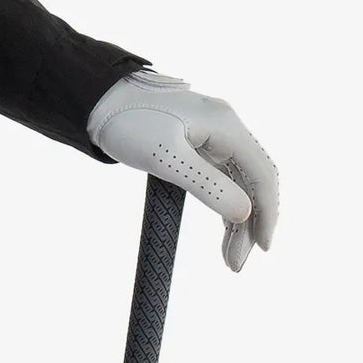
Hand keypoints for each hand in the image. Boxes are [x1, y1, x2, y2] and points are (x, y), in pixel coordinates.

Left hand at [87, 68, 279, 271]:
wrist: (94, 99)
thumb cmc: (127, 123)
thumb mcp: (165, 158)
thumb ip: (207, 186)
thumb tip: (245, 215)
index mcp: (224, 124)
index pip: (262, 174)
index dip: (267, 213)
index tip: (262, 249)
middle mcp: (224, 126)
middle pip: (253, 180)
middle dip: (250, 223)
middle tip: (235, 263)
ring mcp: (211, 134)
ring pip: (237, 182)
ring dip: (237, 218)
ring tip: (229, 257)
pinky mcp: (196, 142)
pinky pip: (221, 177)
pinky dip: (223, 203)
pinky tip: (223, 228)